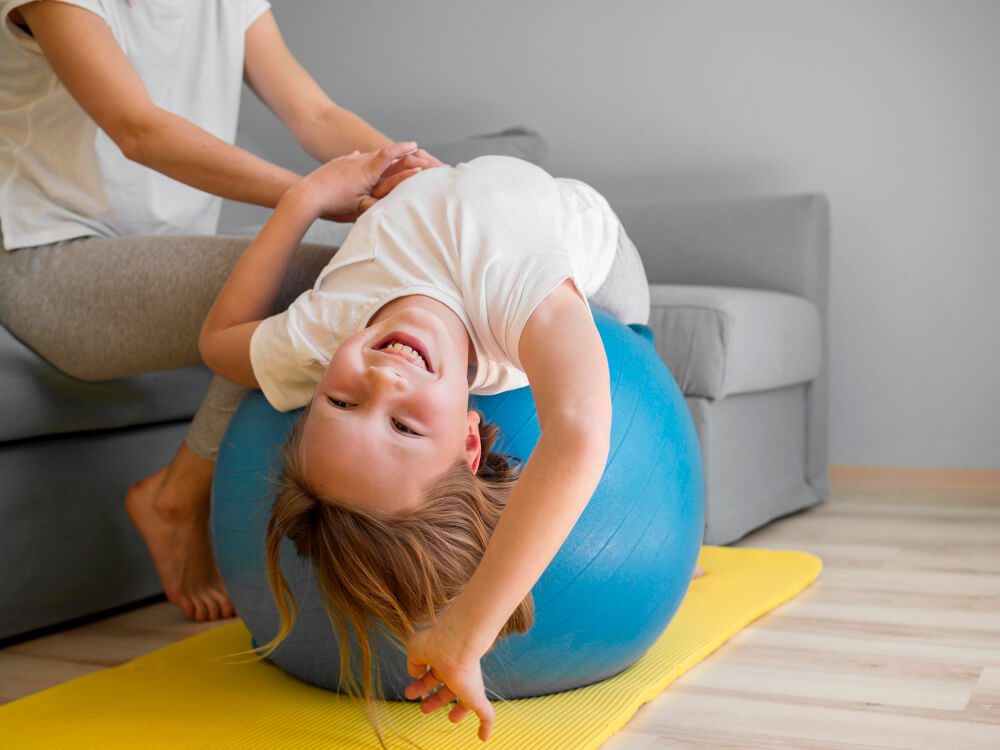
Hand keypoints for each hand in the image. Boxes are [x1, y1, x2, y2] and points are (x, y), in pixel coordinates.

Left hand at [293, 141, 421, 222]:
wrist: (307, 195)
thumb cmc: (334, 204)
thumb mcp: (360, 207)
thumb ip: (378, 203)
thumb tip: (394, 203)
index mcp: (367, 171)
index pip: (389, 155)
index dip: (403, 149)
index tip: (414, 145)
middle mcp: (358, 161)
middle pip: (381, 152)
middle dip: (396, 151)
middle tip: (409, 149)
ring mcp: (346, 160)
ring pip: (367, 155)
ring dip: (379, 155)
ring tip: (387, 156)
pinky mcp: (337, 163)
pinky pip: (353, 158)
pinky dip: (361, 159)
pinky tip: (358, 159)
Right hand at [405, 622, 494, 741]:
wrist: (457, 642)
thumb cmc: (436, 643)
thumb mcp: (416, 649)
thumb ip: (414, 662)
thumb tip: (415, 672)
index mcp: (442, 661)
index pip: (433, 675)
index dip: (421, 685)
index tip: (410, 693)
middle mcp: (456, 671)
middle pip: (448, 688)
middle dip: (436, 699)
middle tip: (423, 708)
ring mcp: (469, 684)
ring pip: (467, 700)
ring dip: (458, 711)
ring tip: (451, 720)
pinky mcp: (477, 696)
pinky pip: (486, 714)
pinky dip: (486, 726)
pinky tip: (484, 737)